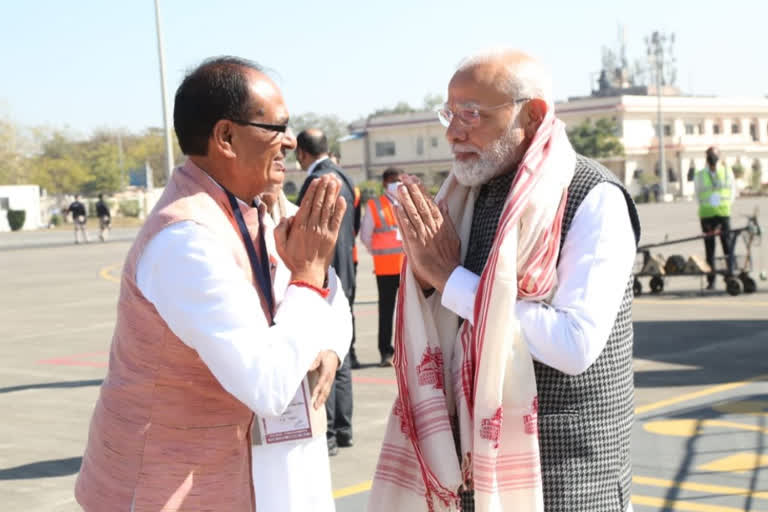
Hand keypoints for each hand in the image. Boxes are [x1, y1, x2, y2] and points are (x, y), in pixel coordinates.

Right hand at [274, 175, 346, 287]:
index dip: (313, 191)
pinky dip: (340, 209)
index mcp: (299, 227)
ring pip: (328, 209)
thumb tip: (288, 217)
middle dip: (324, 188)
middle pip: (319, 203)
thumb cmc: (292, 260)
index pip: (307, 204)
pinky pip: (337, 221)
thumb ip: (280, 229)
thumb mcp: (279, 245)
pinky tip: (342, 199)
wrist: (308, 274)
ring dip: (332, 194)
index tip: (316, 180)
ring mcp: (323, 232)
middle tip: (328, 176)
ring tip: (335, 182)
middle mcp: (312, 227)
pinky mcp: (332, 237)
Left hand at [308, 350, 339, 409]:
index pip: (321, 382)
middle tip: (315, 406)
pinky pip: (327, 391)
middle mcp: (330, 378)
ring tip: (316, 407)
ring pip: (326, 392)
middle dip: (320, 398)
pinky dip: (323, 398)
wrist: (334, 355)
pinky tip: (319, 403)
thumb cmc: (325, 355)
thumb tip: (309, 368)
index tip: (313, 395)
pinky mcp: (329, 383)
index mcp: (327, 371)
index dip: (317, 388)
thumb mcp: (320, 355)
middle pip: (325, 390)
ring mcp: (330, 381)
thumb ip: (315, 361)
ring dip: (322, 400)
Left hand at [394, 175, 460, 292]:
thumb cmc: (450, 256)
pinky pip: (408, 228)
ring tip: (398, 187)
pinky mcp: (416, 244)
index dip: (420, 189)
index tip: (413, 178)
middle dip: (412, 189)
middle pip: (421, 204)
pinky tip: (397, 207)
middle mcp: (432, 226)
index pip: (429, 201)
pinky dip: (402, 217)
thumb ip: (446, 217)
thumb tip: (443, 201)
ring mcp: (424, 234)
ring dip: (406, 199)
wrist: (448, 274)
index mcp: (440, 222)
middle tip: (403, 177)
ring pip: (414, 213)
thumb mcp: (452, 234)